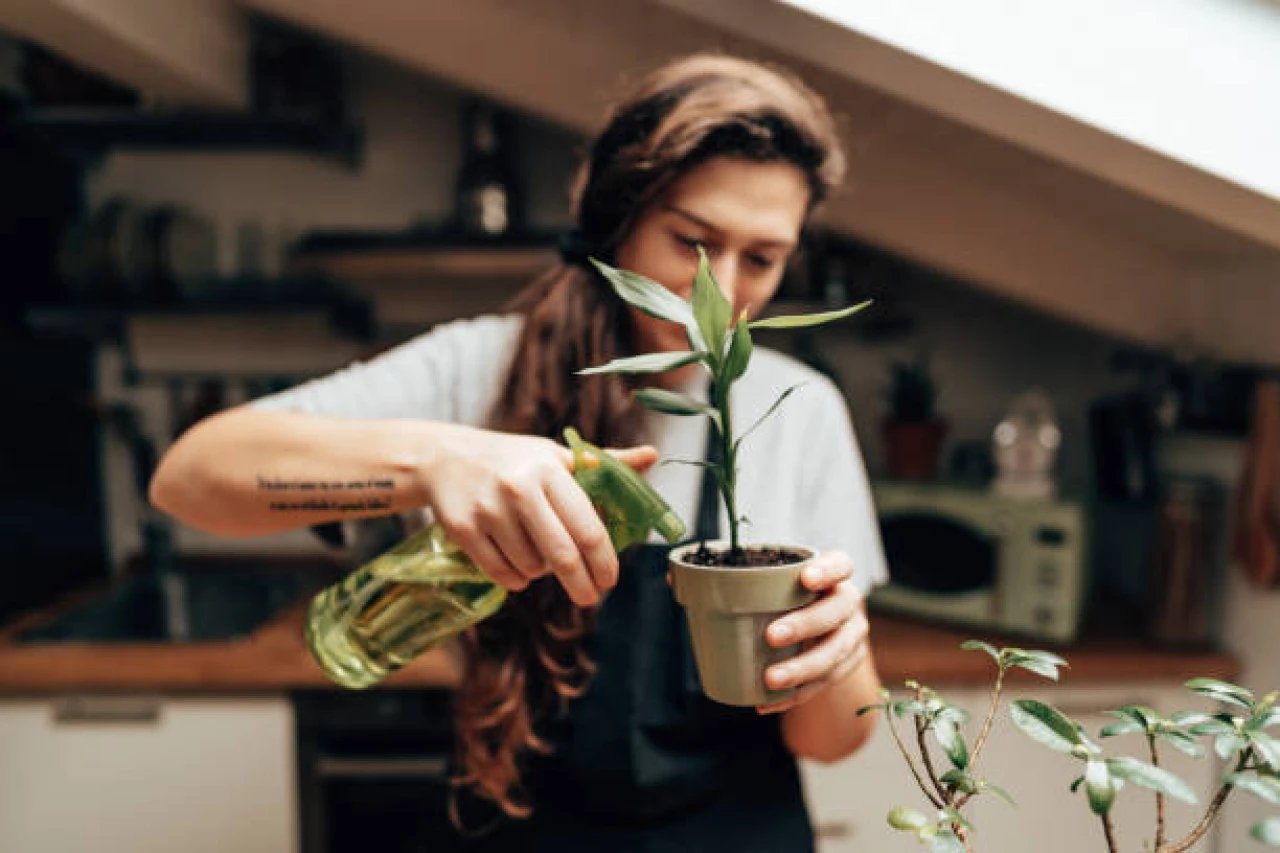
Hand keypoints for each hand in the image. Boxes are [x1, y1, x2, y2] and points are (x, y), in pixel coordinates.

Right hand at [421, 423, 657, 606]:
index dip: (604, 562)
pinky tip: (516, 560)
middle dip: (581, 585)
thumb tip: (653, 456)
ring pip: (531, 568)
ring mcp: (488, 510)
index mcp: (550, 469)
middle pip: (562, 556)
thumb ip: (606, 463)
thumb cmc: (514, 460)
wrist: (446, 458)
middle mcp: (519, 488)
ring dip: (541, 572)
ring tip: (536, 551)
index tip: (610, 579)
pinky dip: (516, 578)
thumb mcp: (557, 456)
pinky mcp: (463, 530)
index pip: (588, 528)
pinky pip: (502, 574)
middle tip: (589, 597)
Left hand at [757, 551, 869, 713]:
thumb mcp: (773, 585)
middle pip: (836, 612)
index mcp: (833, 575)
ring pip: (835, 653)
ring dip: (802, 669)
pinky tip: (769, 702)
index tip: (805, 579)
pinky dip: (796, 695)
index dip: (828, 570)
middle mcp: (848, 603)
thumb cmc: (786, 599)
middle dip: (804, 625)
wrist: (817, 630)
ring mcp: (851, 636)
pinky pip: (824, 684)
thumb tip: (683, 582)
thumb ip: (741, 582)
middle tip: (771, 636)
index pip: (841, 565)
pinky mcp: (847, 666)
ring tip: (771, 679)